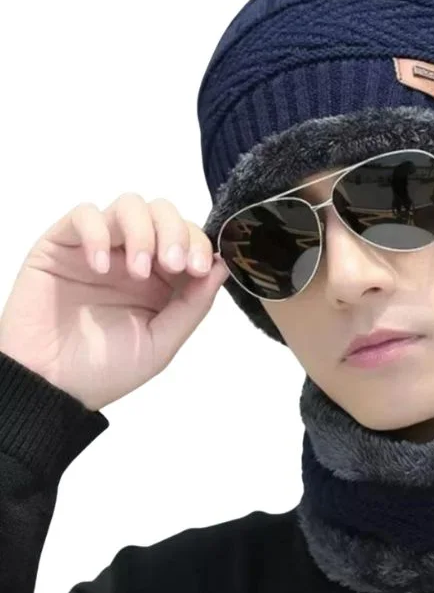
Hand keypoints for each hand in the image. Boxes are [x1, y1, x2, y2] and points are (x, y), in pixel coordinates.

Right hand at [0, 194, 229, 411]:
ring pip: (130, 205)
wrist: (50, 388)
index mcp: (162, 278)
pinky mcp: (62, 245)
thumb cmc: (105, 370)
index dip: (200, 245)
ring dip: (143, 231)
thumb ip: (194, 305)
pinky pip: (84, 215)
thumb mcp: (162, 342)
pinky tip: (101, 267)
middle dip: (176, 233)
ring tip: (138, 271)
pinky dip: (98, 233)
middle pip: (164, 212)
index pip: (189, 238)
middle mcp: (133, 255)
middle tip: (173, 265)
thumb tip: (223, 266)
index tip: (199, 269)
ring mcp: (100, 247)